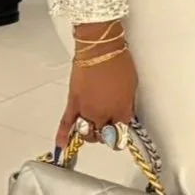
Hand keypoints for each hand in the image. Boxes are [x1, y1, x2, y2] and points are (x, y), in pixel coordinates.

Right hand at [54, 24, 137, 149]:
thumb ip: (127, 104)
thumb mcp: (132, 86)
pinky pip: (66, 123)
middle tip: (106, 129)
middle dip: (105, 134)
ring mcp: (87, 110)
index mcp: (122, 110)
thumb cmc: (118, 62)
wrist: (99, 50)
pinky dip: (63, 135)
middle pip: (103, 135)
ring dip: (89, 135)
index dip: (120, 133)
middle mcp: (104, 114)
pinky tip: (62, 145)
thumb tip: (124, 114)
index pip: (122, 131)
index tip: (120, 133)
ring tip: (92, 130)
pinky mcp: (73, 104)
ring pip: (86, 133)